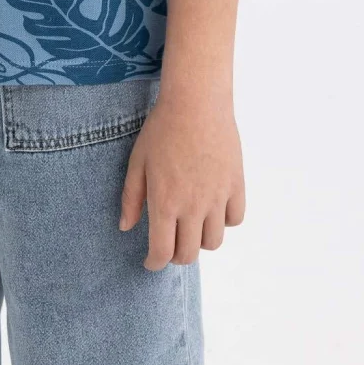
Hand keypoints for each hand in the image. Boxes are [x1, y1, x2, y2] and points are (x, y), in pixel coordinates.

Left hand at [118, 85, 245, 269]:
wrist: (196, 101)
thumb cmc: (161, 128)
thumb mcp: (137, 161)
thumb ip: (131, 197)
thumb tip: (126, 228)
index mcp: (164, 202)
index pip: (162, 252)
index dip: (154, 263)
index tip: (150, 261)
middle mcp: (193, 206)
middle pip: (188, 254)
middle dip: (175, 256)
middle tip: (169, 243)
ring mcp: (217, 197)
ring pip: (214, 242)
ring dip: (200, 241)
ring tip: (191, 225)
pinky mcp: (236, 185)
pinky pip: (235, 219)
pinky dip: (224, 221)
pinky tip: (213, 209)